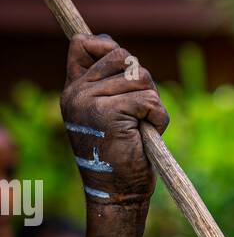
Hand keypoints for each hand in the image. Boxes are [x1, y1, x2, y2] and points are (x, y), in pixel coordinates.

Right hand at [60, 34, 169, 205]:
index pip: (84, 43)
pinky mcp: (110, 112)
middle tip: (141, 112)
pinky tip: (148, 133)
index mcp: (73, 90)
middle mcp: (76, 93)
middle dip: (142, 82)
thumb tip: (120, 50)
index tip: (124, 71)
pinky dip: (158, 117)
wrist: (118, 193)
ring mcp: (90, 101)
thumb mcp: (107, 114)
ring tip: (142, 126)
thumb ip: (109, 83)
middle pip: (123, 57)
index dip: (108, 47)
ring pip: (140, 77)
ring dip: (152, 102)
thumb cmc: (120, 155)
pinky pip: (149, 100)